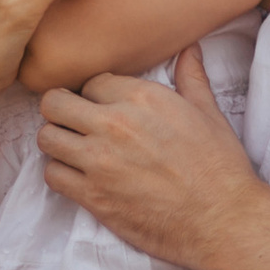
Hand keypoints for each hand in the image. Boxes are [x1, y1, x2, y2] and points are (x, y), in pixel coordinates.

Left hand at [39, 49, 260, 269]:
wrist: (223, 219)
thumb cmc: (220, 167)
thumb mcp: (209, 113)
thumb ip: (191, 78)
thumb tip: (189, 50)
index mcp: (141, 97)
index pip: (91, 82)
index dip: (96, 96)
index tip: (104, 109)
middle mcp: (114, 124)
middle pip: (54, 104)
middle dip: (62, 111)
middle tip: (76, 124)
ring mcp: (99, 161)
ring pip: (47, 138)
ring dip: (58, 142)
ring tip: (75, 150)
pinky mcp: (93, 196)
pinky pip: (53, 175)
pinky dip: (62, 175)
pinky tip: (81, 177)